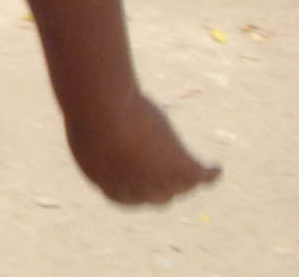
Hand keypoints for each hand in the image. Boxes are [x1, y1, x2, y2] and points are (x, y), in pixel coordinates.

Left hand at [63, 89, 219, 207]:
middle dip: (163, 188)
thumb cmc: (86, 110)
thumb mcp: (83, 114)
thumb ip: (87, 117)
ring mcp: (159, 181)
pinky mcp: (180, 168)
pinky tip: (217, 168)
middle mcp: (135, 191)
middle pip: (158, 197)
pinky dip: (210, 174)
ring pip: (181, 185)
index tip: (140, 175)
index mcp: (106, 183)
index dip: (136, 188)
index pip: (126, 197)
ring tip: (197, 170)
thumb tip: (82, 103)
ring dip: (188, 179)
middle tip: (168, 174)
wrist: (103, 114)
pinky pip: (201, 176)